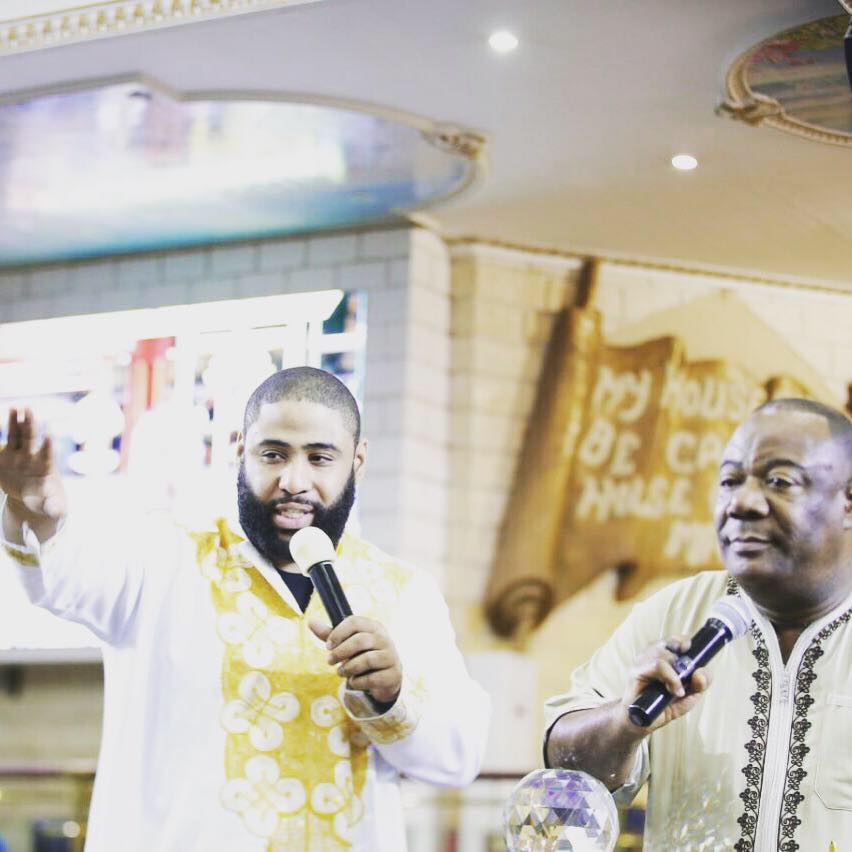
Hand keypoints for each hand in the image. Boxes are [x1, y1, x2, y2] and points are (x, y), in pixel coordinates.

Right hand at [0, 408, 65, 536]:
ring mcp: (17, 456)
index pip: (48, 453)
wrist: (32, 499)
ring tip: (15, 407)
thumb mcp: (53, 508)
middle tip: (29, 408)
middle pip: (31, 438)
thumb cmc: (47, 502)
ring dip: (14, 422)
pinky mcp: (3, 459)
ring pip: (16, 436)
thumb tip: (54, 511)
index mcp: (46, 467)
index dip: (48, 445)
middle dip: (30, 423)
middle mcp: (32, 457)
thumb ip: (53, 508)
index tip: (50, 435)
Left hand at [310, 615, 401, 704]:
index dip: (338, 633)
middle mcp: (385, 639)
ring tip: (341, 672)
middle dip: (340, 652)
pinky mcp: (392, 674)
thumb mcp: (347, 644)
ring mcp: (391, 656)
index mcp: (373, 626)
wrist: (384, 677)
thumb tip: (310, 622)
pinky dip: (358, 682)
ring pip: (366, 660)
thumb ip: (330, 634)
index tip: (327, 646)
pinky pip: (371, 678)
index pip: (355, 622)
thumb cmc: (362, 655)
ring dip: (348, 668)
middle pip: (360, 640)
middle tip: (329, 661)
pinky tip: (354, 681)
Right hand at [621, 636, 711, 731]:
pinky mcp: (635, 673)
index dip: (681, 641)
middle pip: (668, 644)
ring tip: (678, 690)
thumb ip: (699, 685)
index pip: (671, 640)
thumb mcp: (687, 697)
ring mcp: (641, 663)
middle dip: (683, 660)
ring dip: (676, 672)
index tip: (689, 648)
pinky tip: (675, 691)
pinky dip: (671, 677)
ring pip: (663, 653)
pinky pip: (657, 666)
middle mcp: (649, 656)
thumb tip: (701, 672)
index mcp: (660, 658)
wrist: (639, 722)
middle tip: (690, 678)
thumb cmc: (662, 706)